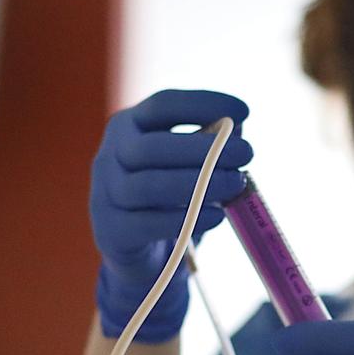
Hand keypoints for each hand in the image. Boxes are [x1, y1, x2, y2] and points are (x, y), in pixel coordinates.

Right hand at [89, 89, 252, 342]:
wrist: (141, 250)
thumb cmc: (171, 196)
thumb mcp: (187, 162)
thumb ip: (210, 144)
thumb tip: (237, 132)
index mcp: (129, 126)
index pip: (162, 105)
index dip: (203, 104)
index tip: (244, 111)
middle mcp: (110, 155)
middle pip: (152, 147)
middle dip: (205, 149)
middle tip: (248, 152)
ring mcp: (105, 194)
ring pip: (148, 186)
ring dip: (200, 184)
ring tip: (237, 184)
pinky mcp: (112, 232)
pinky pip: (147, 224)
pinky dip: (187, 218)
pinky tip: (218, 216)